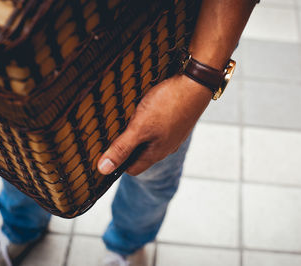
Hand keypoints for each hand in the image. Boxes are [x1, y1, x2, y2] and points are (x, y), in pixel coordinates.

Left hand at [97, 74, 211, 175]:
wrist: (196, 83)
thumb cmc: (169, 104)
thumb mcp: (139, 127)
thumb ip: (122, 148)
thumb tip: (104, 169)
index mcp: (155, 153)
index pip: (132, 169)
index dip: (117, 164)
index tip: (104, 153)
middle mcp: (166, 147)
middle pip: (140, 154)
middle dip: (126, 147)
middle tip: (112, 132)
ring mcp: (173, 134)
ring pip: (150, 140)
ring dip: (137, 133)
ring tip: (127, 119)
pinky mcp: (177, 120)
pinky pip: (159, 127)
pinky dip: (149, 122)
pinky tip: (145, 109)